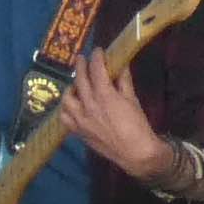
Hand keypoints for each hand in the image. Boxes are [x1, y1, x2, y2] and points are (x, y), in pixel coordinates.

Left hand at [64, 49, 170, 182]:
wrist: (135, 153)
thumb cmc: (137, 125)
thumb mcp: (132, 99)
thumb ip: (123, 81)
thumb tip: (121, 65)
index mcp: (104, 95)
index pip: (96, 69)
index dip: (97, 57)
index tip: (98, 51)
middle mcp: (89, 105)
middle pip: (80, 80)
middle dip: (81, 66)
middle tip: (82, 58)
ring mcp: (81, 120)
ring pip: (67, 98)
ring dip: (70, 87)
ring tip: (75, 84)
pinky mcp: (79, 132)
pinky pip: (65, 118)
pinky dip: (66, 109)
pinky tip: (72, 105)